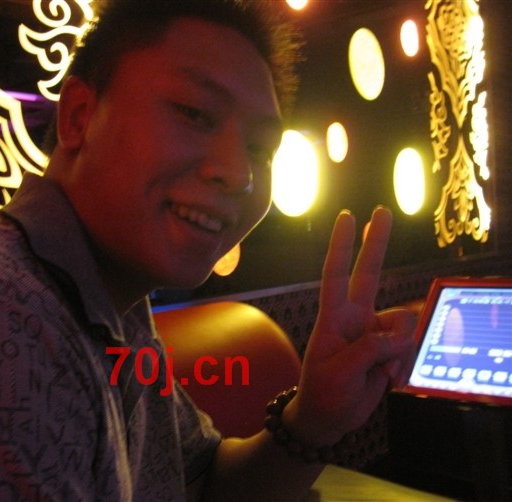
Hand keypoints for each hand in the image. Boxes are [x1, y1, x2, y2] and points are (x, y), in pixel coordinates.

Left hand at [286, 207, 415, 444]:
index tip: (346, 217)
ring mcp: (372, 331)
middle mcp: (354, 317)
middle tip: (382, 211)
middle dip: (375, 242)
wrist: (328, 419)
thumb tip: (398, 332)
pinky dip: (402, 361)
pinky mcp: (387, 347)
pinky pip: (407, 344)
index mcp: (333, 318)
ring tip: (382, 373)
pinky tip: (389, 379)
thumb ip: (369, 349)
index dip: (342, 247)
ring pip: (401, 321)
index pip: (335, 275)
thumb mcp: (339, 373)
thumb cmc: (323, 393)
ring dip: (398, 349)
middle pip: (368, 274)